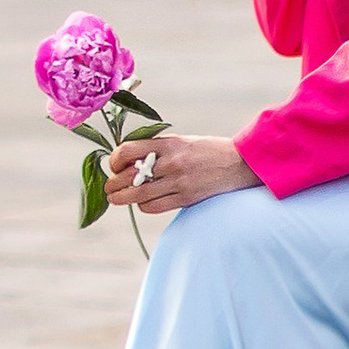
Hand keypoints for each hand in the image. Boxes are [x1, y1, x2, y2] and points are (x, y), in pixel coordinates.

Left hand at [108, 133, 255, 214]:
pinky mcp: (186, 198)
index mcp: (168, 143)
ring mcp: (178, 181)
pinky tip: (142, 203)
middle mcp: (171, 162)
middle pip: (129, 176)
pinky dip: (143, 206)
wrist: (239, 163)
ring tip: (115, 198)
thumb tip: (130, 161)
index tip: (114, 166)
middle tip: (109, 187)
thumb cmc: (206, 150)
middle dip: (113, 183)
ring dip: (122, 198)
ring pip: (138, 195)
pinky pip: (154, 206)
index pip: (128, 151)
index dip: (115, 160)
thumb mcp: (181, 141)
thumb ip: (157, 149)